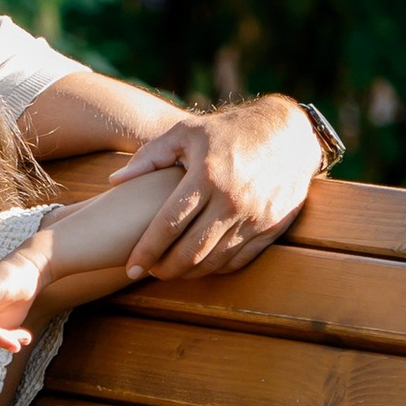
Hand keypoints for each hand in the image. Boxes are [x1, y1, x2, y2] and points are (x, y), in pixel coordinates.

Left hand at [105, 95, 321, 281]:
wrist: (290, 134)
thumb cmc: (228, 132)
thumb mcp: (187, 133)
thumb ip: (149, 157)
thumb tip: (115, 181)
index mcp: (207, 175)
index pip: (168, 224)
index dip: (146, 250)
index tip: (131, 267)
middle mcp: (232, 200)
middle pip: (190, 251)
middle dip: (164, 269)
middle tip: (148, 272)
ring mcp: (255, 217)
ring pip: (214, 261)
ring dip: (188, 273)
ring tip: (170, 270)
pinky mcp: (273, 228)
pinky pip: (238, 260)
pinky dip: (216, 268)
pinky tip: (199, 265)